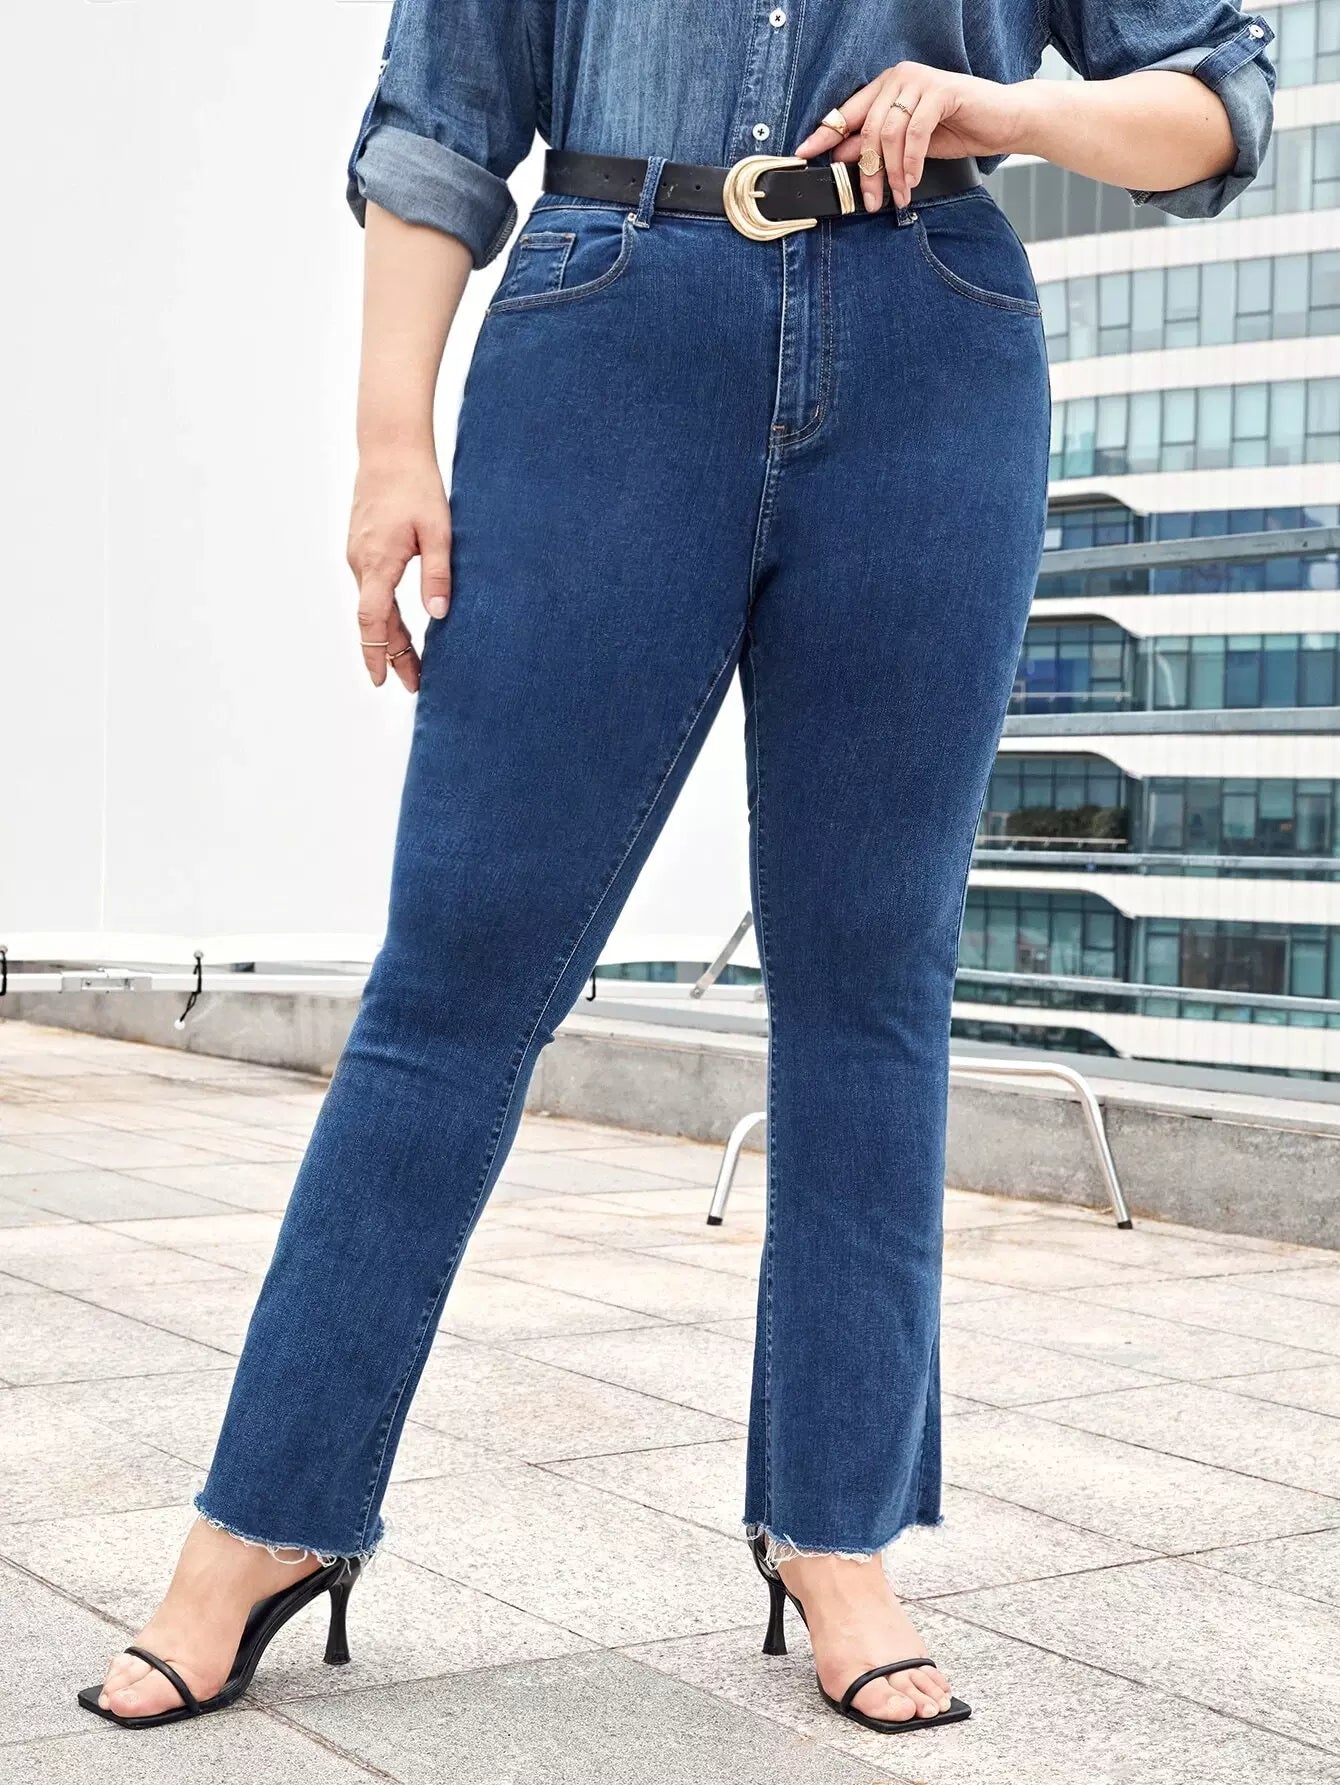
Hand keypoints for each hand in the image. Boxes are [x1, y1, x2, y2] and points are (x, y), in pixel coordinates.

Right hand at [346, 447, 451, 691]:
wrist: (389, 450)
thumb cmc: (416, 487)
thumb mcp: (438, 532)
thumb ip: (437, 574)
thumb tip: (438, 615)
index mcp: (378, 562)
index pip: (372, 620)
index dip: (376, 653)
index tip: (382, 680)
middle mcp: (361, 563)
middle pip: (374, 621)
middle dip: (391, 654)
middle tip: (412, 683)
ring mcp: (358, 556)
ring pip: (372, 606)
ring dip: (389, 635)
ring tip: (411, 662)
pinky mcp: (361, 548)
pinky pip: (371, 590)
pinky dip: (384, 613)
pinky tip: (399, 624)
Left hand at [795, 63, 1028, 209]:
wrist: (1005, 120)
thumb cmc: (960, 129)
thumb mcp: (910, 145)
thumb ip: (879, 146)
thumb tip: (843, 157)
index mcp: (887, 87)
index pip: (847, 112)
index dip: (823, 135)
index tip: (803, 154)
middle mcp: (900, 78)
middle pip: (867, 130)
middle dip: (867, 173)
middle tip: (870, 202)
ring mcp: (920, 81)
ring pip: (889, 134)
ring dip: (891, 173)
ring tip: (898, 195)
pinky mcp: (941, 91)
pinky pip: (915, 133)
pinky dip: (912, 161)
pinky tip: (914, 179)